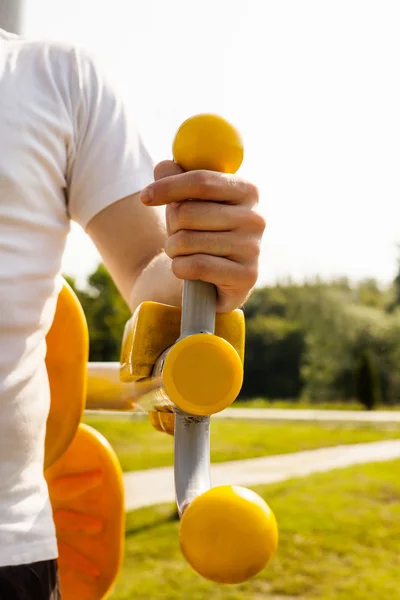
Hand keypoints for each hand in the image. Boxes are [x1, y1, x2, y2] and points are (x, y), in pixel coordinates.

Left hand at [140, 161, 265, 311]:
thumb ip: (175, 178)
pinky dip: (180, 268)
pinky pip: (197, 267)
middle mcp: (255, 218)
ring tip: (182, 252)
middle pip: (189, 213)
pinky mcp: (247, 277)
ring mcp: (253, 249)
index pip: (201, 181)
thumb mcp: (185, 201)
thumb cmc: (198, 231)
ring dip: (173, 249)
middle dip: (171, 225)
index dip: (169, 187)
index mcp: (247, 190)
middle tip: (176, 233)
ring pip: (188, 242)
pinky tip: (187, 269)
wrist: (210, 278)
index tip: (144, 196)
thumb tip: (164, 166)